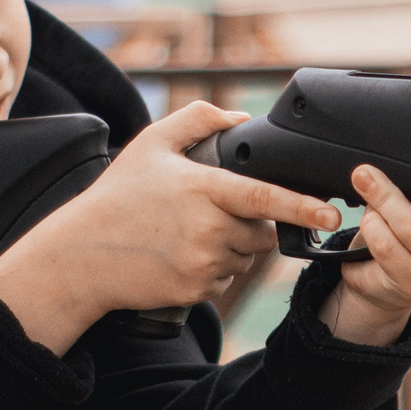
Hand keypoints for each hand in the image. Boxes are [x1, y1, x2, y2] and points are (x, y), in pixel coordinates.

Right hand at [0, 103, 341, 353]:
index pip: (264, 197)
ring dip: (232, 246)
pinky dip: (214, 269)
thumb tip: (241, 118)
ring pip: (245, 256)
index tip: (330, 213)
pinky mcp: (197, 290)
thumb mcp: (152, 143)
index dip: (302, 206)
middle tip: (212, 212)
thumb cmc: (117, 197)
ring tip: (188, 234)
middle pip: (262, 230)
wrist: (80, 255)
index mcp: (202, 189)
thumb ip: (199, 119)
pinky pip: (226, 279)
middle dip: (251, 222)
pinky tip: (181, 255)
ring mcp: (203, 264)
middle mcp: (208, 229)